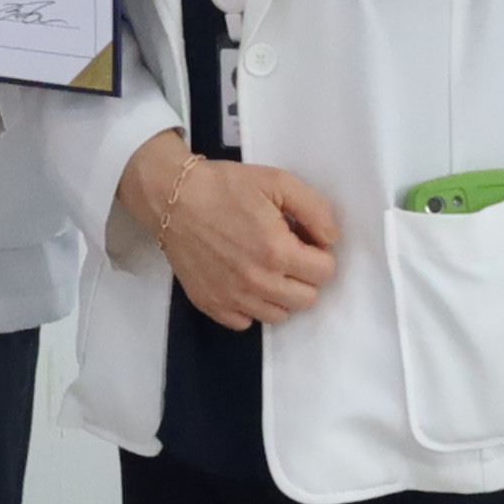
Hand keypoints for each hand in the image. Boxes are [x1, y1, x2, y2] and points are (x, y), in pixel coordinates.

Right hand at [126, 138, 342, 329]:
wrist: (172, 198)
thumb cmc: (225, 187)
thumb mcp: (276, 182)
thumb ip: (314, 209)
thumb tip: (331, 239)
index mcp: (277, 251)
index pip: (325, 273)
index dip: (320, 254)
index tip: (304, 240)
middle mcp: (258, 282)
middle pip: (307, 299)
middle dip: (305, 276)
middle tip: (287, 254)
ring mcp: (233, 298)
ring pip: (280, 315)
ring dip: (281, 294)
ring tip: (265, 268)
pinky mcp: (212, 305)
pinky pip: (246, 322)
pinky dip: (251, 306)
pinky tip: (243, 281)